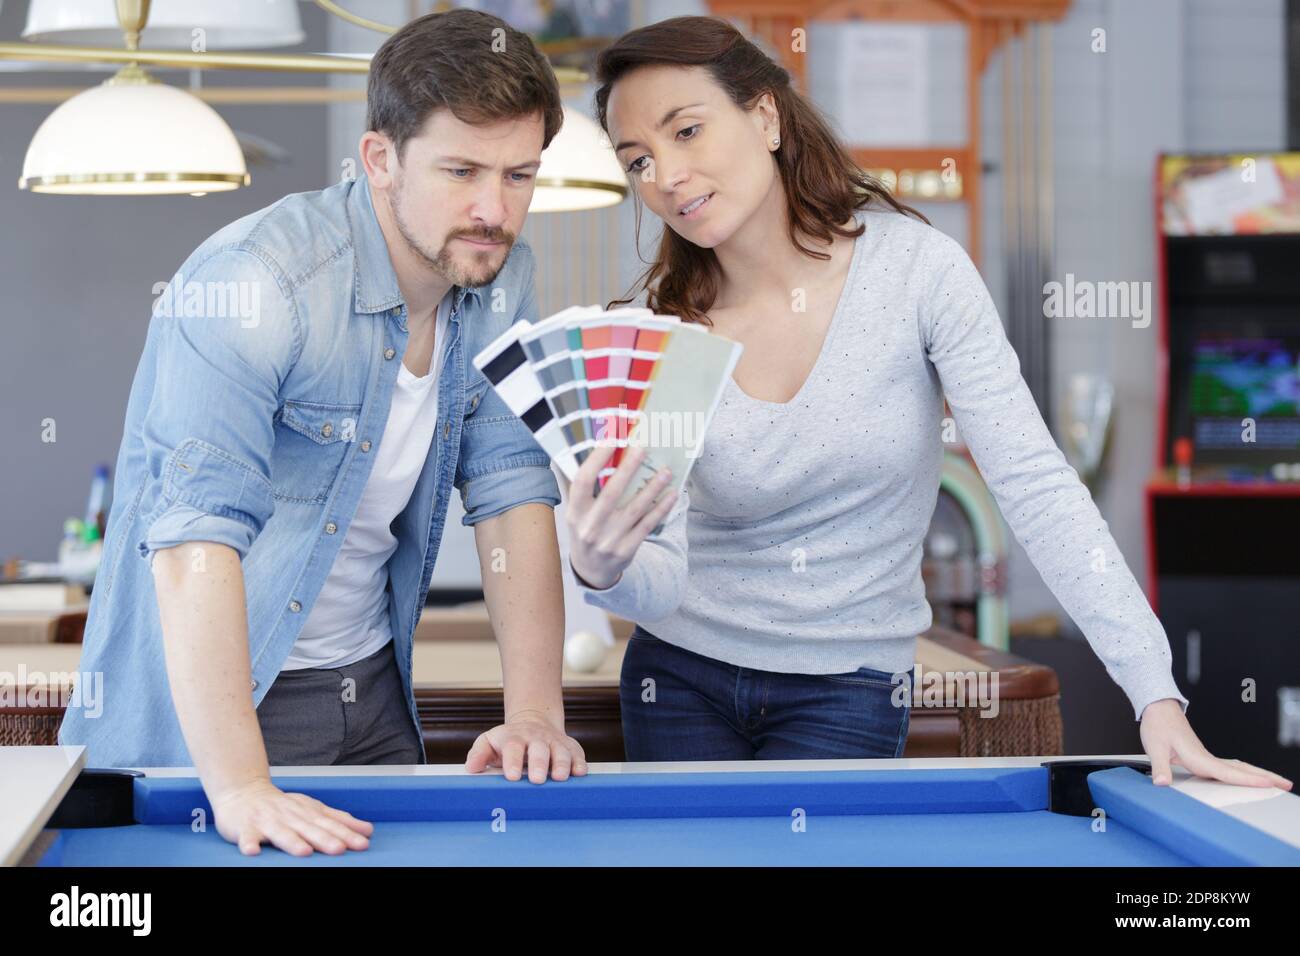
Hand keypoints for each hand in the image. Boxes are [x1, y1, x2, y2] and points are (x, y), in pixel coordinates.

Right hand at [210, 777, 373, 856]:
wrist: (244, 792)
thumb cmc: (283, 806)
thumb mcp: (313, 809)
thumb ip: (339, 820)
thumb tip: (368, 831)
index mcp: (307, 812)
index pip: (330, 824)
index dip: (346, 833)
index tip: (362, 843)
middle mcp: (289, 816)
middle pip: (309, 829)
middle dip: (325, 839)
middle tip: (340, 849)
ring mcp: (267, 822)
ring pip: (281, 833)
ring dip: (292, 842)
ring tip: (304, 852)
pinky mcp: (245, 828)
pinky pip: (246, 837)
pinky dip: (249, 844)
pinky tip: (253, 851)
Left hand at [464, 711, 587, 782]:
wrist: (533, 723)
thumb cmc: (508, 741)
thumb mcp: (489, 742)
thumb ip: (479, 754)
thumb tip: (471, 768)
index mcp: (514, 738)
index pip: (513, 747)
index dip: (512, 761)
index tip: (511, 776)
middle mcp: (536, 739)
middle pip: (539, 749)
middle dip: (539, 764)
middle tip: (537, 779)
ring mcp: (554, 742)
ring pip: (561, 751)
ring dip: (561, 764)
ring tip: (560, 778)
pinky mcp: (570, 747)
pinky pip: (577, 753)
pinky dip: (579, 762)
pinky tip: (579, 772)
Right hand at [564, 443, 676, 589]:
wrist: (591, 570)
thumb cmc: (585, 529)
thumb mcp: (576, 512)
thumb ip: (582, 487)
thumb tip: (592, 451)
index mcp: (575, 512)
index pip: (583, 481)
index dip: (596, 459)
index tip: (611, 439)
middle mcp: (590, 526)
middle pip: (612, 493)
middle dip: (628, 469)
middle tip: (643, 448)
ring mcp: (609, 539)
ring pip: (635, 509)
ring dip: (653, 488)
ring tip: (666, 471)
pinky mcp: (626, 550)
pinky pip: (647, 525)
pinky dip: (661, 509)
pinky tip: (672, 494)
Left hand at [1139, 698, 1293, 789]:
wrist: (1158, 708)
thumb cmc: (1157, 724)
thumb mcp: (1153, 747)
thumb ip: (1160, 767)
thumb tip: (1162, 783)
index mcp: (1197, 756)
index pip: (1227, 772)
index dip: (1248, 780)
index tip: (1267, 784)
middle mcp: (1206, 756)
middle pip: (1241, 769)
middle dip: (1264, 777)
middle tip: (1286, 784)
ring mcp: (1206, 756)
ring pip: (1237, 767)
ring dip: (1257, 774)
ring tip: (1276, 782)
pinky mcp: (1203, 756)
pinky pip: (1229, 767)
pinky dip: (1243, 773)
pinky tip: (1248, 777)